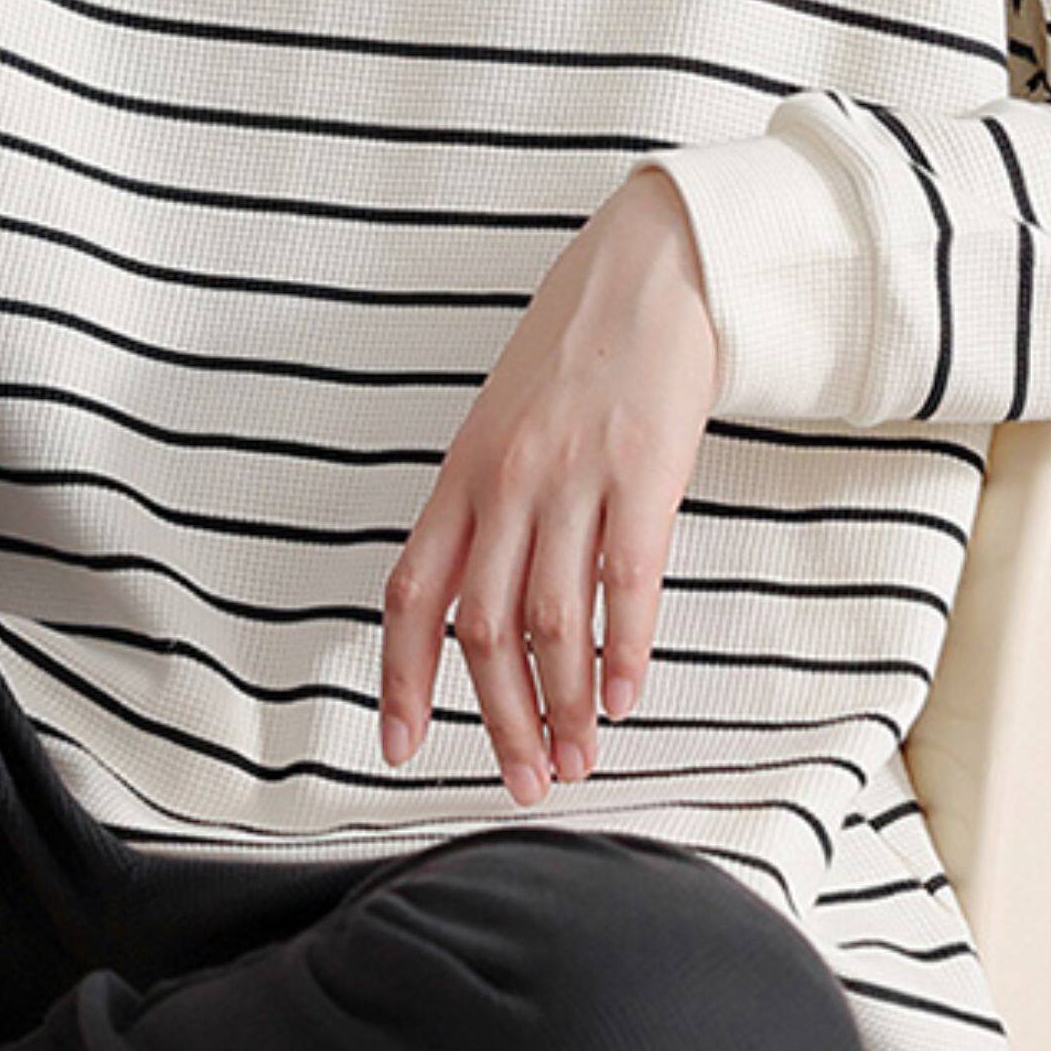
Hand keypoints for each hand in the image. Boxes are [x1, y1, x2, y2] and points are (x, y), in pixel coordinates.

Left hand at [378, 168, 717, 803]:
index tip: (399, 746)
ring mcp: (572, 478)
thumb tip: (483, 602)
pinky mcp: (642, 473)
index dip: (401, 679)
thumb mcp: (506, 423)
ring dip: (562, 707)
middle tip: (523, 780)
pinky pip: (625, 584)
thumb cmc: (579, 349)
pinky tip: (623, 696)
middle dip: (499, 720)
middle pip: (484, 630)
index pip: (414, 594)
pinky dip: (623, 652)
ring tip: (578, 758)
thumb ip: (488, 506)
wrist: (651, 270)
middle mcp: (505, 483)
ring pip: (552, 623)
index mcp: (462, 474)